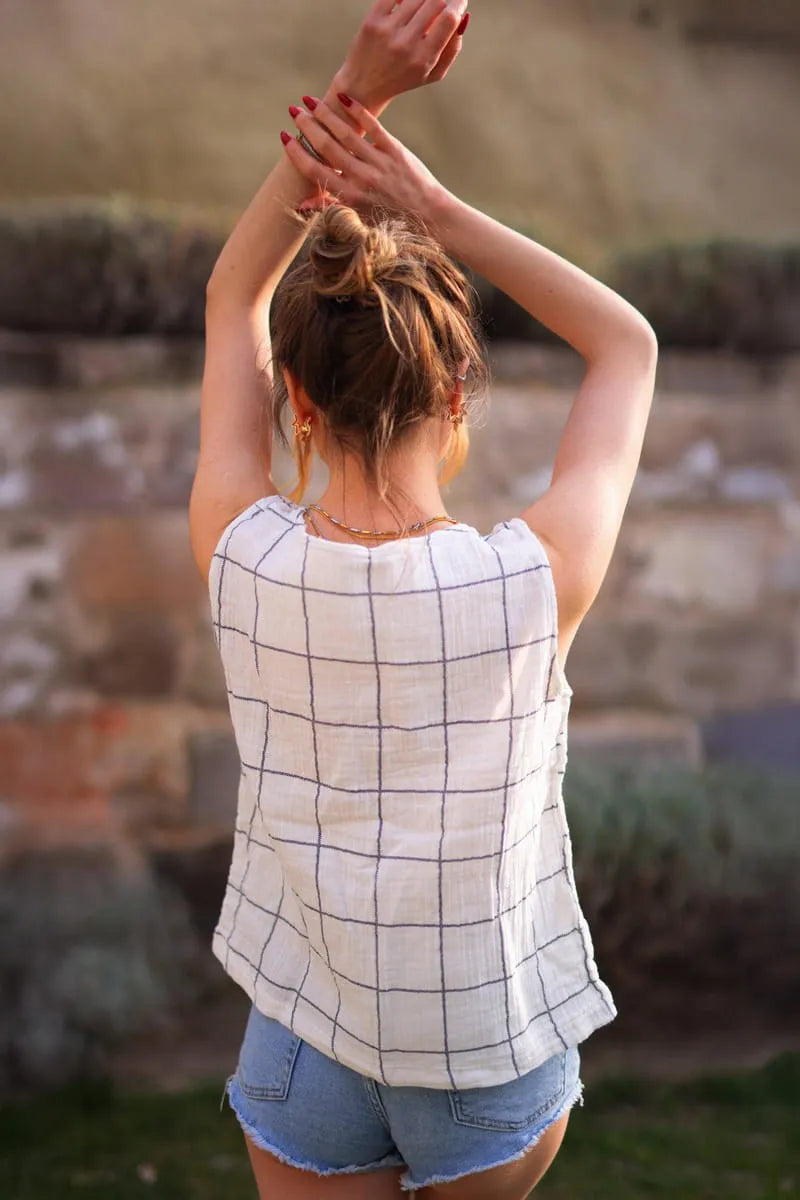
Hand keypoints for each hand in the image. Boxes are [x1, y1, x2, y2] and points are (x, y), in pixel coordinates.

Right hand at [283, 95, 447, 225]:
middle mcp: (362, 179)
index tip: (285, 138)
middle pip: (327, 147)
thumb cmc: (390, 218)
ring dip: (325, 115)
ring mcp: (379, 163)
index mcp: (349, 197)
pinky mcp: (395, 151)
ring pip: (346, 134)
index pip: (315, 171)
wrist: (429, 215)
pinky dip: (357, 111)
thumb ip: (329, 206)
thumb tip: (300, 205)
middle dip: (307, 127)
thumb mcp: (358, 217)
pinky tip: (342, 97)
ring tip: (310, 101)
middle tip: (294, 111)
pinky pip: (373, 127)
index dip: (297, 154)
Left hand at [335, 0, 469, 112]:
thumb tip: (463, 17)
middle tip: (443, 3)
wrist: (363, 86)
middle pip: (435, 2)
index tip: (460, 1)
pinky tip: (408, 2)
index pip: (448, 19)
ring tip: (424, 7)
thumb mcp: (433, 74)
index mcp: (423, 59)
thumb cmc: (404, 78)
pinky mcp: (372, 21)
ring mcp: (387, 31)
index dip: (459, 4)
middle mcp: (405, 44)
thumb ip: (452, 48)